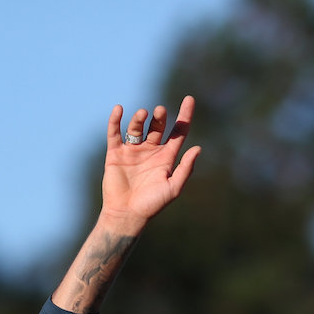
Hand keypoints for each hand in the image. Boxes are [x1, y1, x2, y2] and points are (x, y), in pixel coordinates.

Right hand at [100, 95, 200, 231]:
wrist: (127, 214)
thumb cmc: (152, 204)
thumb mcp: (173, 187)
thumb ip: (185, 168)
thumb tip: (198, 148)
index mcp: (166, 157)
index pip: (178, 132)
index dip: (184, 115)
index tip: (189, 99)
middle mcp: (150, 151)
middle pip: (157, 126)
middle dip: (159, 117)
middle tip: (160, 111)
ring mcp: (133, 151)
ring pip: (137, 128)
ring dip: (140, 119)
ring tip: (143, 113)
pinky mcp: (115, 154)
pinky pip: (114, 133)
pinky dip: (115, 121)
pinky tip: (119, 109)